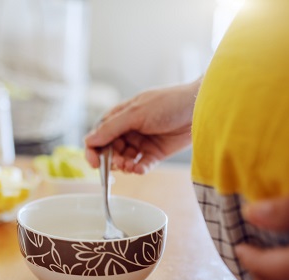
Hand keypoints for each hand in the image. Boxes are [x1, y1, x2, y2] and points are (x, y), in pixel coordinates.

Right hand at [84, 78, 201, 173]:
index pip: (99, 136)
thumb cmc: (169, 102)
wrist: (200, 107)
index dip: (93, 150)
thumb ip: (110, 128)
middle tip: (119, 163)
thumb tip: (88, 140)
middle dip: (111, 159)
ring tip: (131, 165)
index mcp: (120, 117)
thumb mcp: (135, 113)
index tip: (94, 163)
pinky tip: (140, 168)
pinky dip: (138, 169)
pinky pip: (141, 165)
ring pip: (124, 160)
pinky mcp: (155, 153)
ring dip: (124, 165)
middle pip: (110, 151)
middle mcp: (129, 130)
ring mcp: (142, 142)